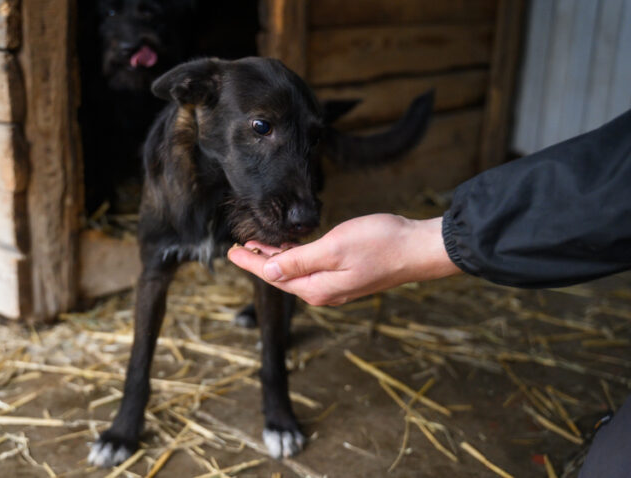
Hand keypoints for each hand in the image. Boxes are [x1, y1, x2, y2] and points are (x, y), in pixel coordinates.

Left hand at [227, 214, 459, 305]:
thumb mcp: (333, 248)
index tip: (231, 251)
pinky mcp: (346, 277)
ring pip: (297, 273)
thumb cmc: (379, 244)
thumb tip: (269, 272)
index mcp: (316, 288)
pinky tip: (292, 248)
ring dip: (277, 259)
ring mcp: (336, 286)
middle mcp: (323, 292)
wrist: (417, 249)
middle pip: (282, 276)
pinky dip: (296, 258)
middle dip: (259, 262)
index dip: (250, 262)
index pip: (273, 275)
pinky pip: (312, 270)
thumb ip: (299, 261)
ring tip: (259, 246)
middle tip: (240, 246)